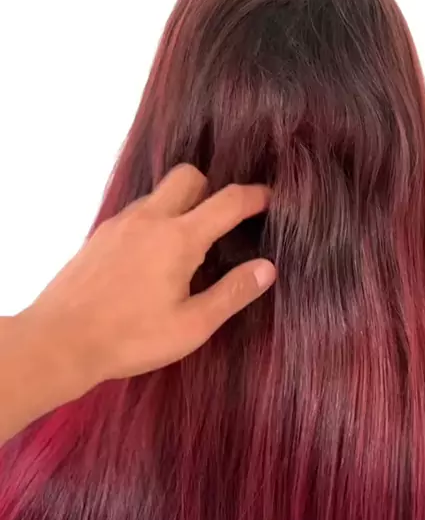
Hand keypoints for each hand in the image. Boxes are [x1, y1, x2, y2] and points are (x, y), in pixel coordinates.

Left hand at [22, 165, 275, 388]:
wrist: (61, 341)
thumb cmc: (130, 338)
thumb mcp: (192, 325)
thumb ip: (232, 293)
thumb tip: (266, 269)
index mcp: (178, 238)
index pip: (226, 202)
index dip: (253, 197)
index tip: (268, 199)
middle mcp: (149, 220)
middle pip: (188, 177)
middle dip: (211, 189)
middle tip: (222, 223)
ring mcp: (119, 224)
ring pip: (158, 194)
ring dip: (179, 206)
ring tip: (186, 246)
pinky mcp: (99, 236)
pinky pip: (135, 213)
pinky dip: (153, 221)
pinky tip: (151, 258)